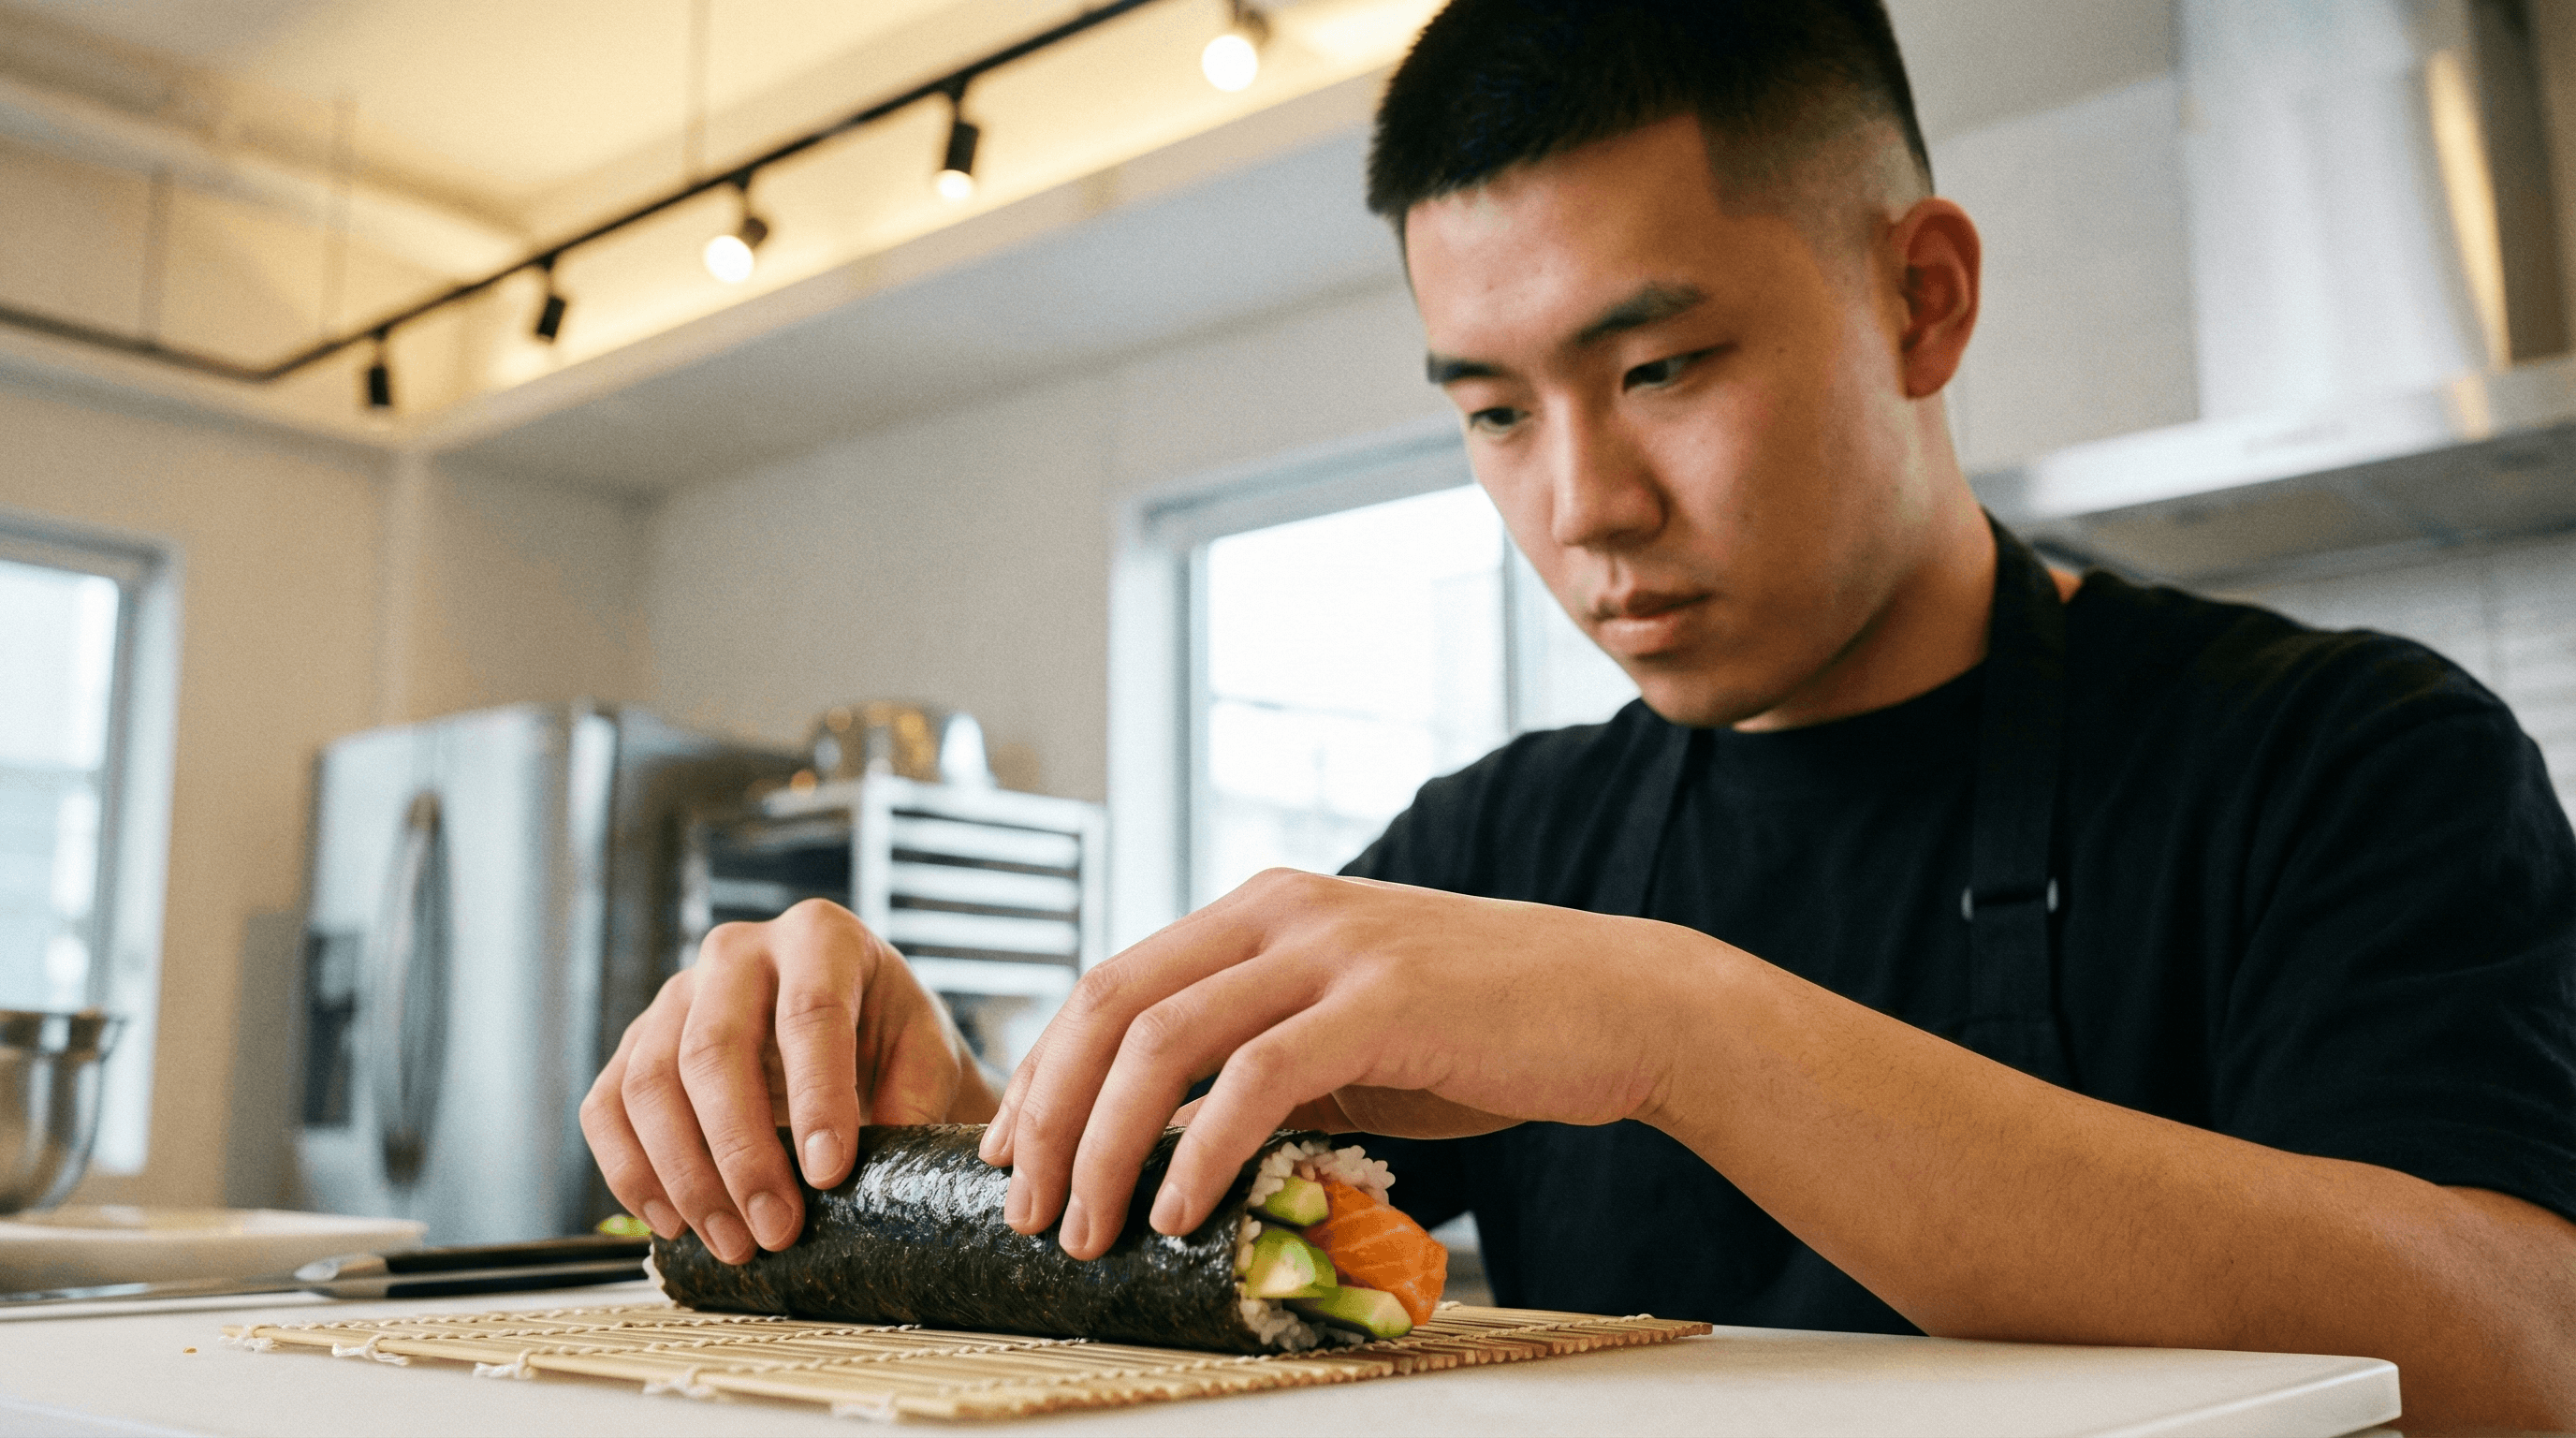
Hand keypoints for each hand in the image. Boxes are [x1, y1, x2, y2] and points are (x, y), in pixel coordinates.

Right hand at [581, 898, 996, 1263]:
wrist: (847, 1026)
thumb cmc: (888, 1038)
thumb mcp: (924, 1056)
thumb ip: (914, 1106)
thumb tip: (883, 1184)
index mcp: (819, 937)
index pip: (809, 1013)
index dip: (817, 1097)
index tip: (829, 1176)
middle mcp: (736, 952)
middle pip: (714, 1050)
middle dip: (742, 1154)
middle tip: (777, 1230)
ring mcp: (676, 995)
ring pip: (650, 1083)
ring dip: (686, 1178)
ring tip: (734, 1244)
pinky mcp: (636, 1042)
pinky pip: (608, 1107)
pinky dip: (631, 1173)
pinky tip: (674, 1224)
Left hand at [977, 870, 1714, 1258]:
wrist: (1622, 1006)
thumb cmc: (1487, 1027)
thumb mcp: (1348, 1030)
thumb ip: (1260, 1059)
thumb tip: (1162, 1139)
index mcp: (1264, 908)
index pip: (1112, 982)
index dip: (1044, 1068)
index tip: (1010, 1150)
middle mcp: (1283, 909)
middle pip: (1113, 1004)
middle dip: (1050, 1112)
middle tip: (1025, 1205)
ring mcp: (1333, 949)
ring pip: (1167, 1040)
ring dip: (1106, 1144)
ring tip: (1088, 1229)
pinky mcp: (1382, 1000)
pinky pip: (1257, 1076)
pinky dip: (1199, 1150)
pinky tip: (1179, 1212)